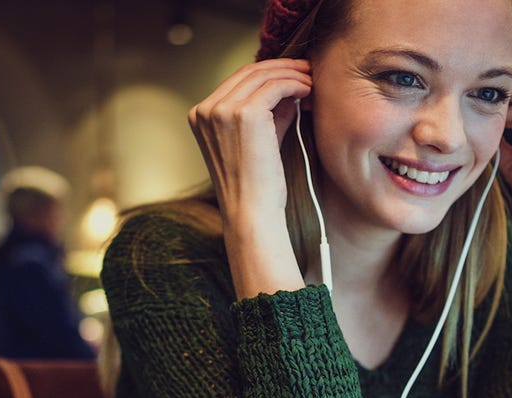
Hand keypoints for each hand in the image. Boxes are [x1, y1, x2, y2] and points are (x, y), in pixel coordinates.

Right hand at [188, 59, 312, 297]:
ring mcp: (221, 110)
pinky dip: (294, 83)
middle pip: (248, 72)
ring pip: (262, 75)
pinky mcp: (244, 114)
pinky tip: (307, 91)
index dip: (267, 73)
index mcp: (200, 116)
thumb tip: (289, 90)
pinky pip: (275, 86)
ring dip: (291, 74)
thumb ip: (267, 114)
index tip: (292, 75)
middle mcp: (205, 110)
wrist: (252, 213)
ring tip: (311, 82)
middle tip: (306, 71)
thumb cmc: (256, 187)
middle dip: (281, 68)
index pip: (236, 81)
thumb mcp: (256, 142)